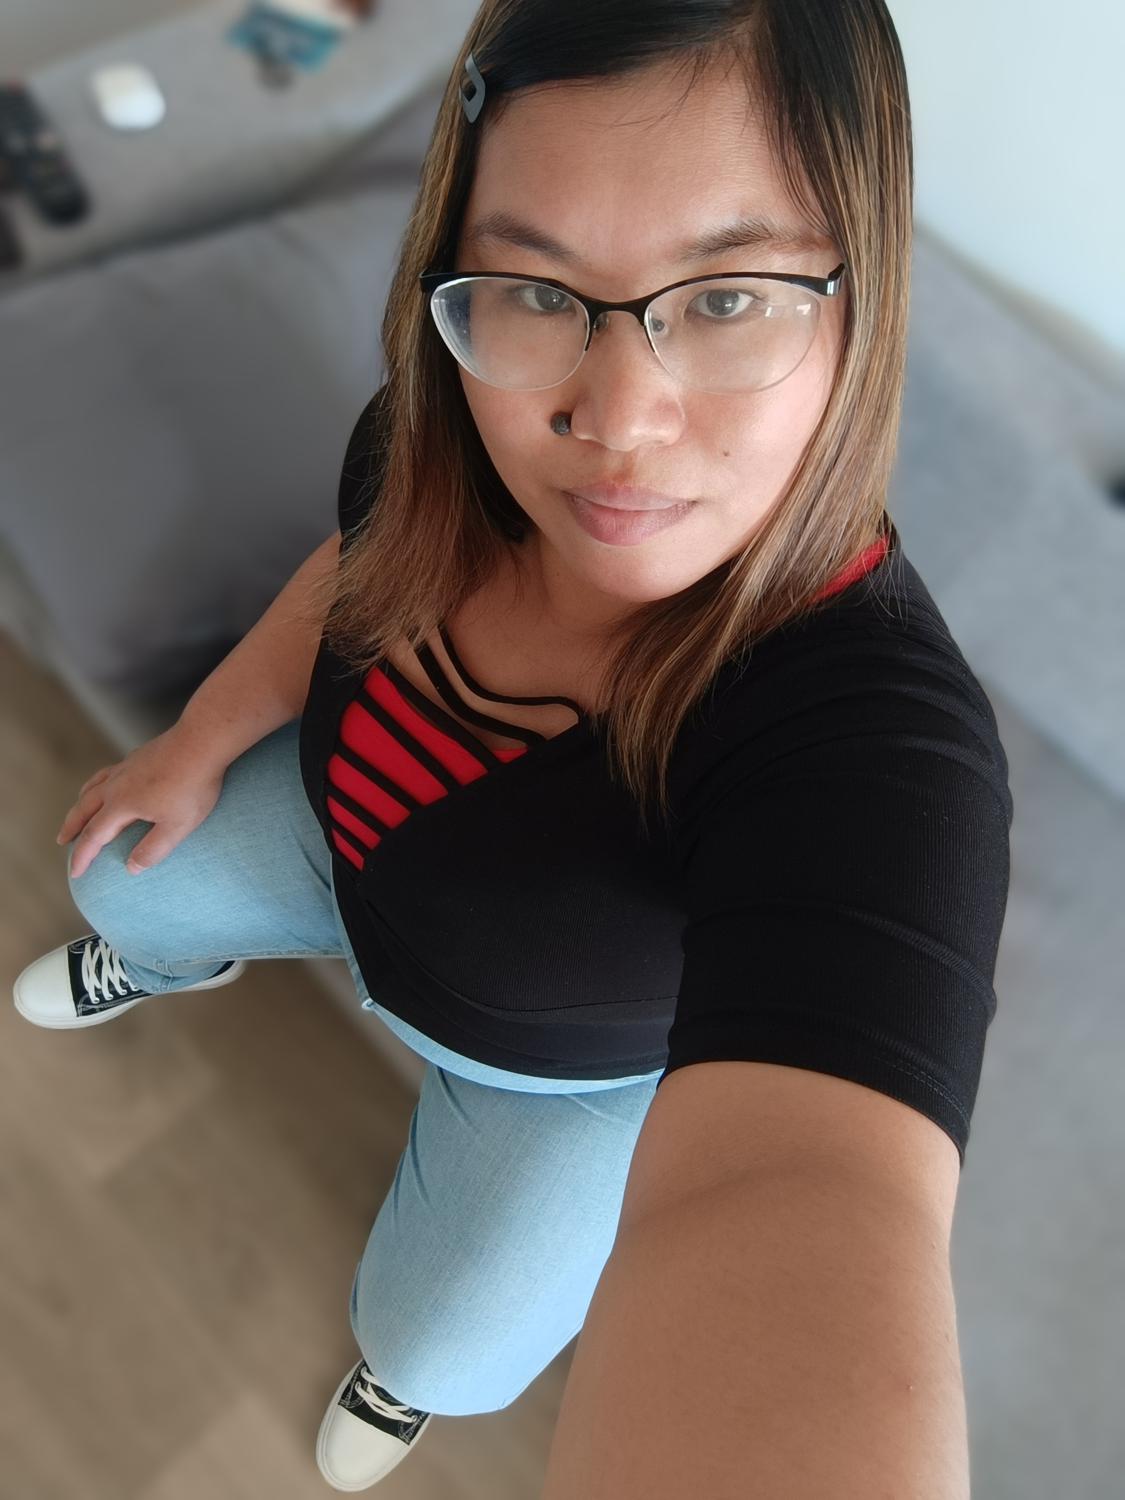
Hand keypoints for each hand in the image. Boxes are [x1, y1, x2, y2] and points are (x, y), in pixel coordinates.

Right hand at [57, 723, 227, 879]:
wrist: (201, 742)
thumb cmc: (193, 786)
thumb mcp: (177, 827)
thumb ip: (153, 850)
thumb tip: (131, 868)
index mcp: (121, 804)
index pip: (94, 835)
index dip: (83, 856)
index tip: (75, 872)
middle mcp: (116, 784)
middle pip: (84, 809)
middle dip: (72, 828)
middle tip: (62, 841)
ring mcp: (125, 767)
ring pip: (92, 787)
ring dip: (80, 804)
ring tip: (77, 813)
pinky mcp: (137, 756)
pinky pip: (107, 773)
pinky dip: (97, 783)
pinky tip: (107, 783)